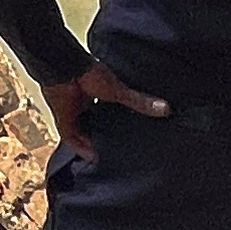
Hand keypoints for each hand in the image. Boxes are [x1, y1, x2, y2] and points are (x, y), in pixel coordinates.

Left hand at [50, 64, 169, 162]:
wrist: (65, 70)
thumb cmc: (89, 73)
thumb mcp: (119, 91)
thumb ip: (139, 102)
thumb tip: (166, 109)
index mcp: (97, 94)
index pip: (106, 113)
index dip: (115, 123)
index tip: (130, 134)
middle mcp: (84, 105)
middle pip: (95, 125)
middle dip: (104, 137)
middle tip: (119, 152)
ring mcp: (73, 114)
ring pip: (83, 134)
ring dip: (92, 145)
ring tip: (108, 159)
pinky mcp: (64, 121)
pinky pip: (72, 140)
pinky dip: (81, 149)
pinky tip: (93, 158)